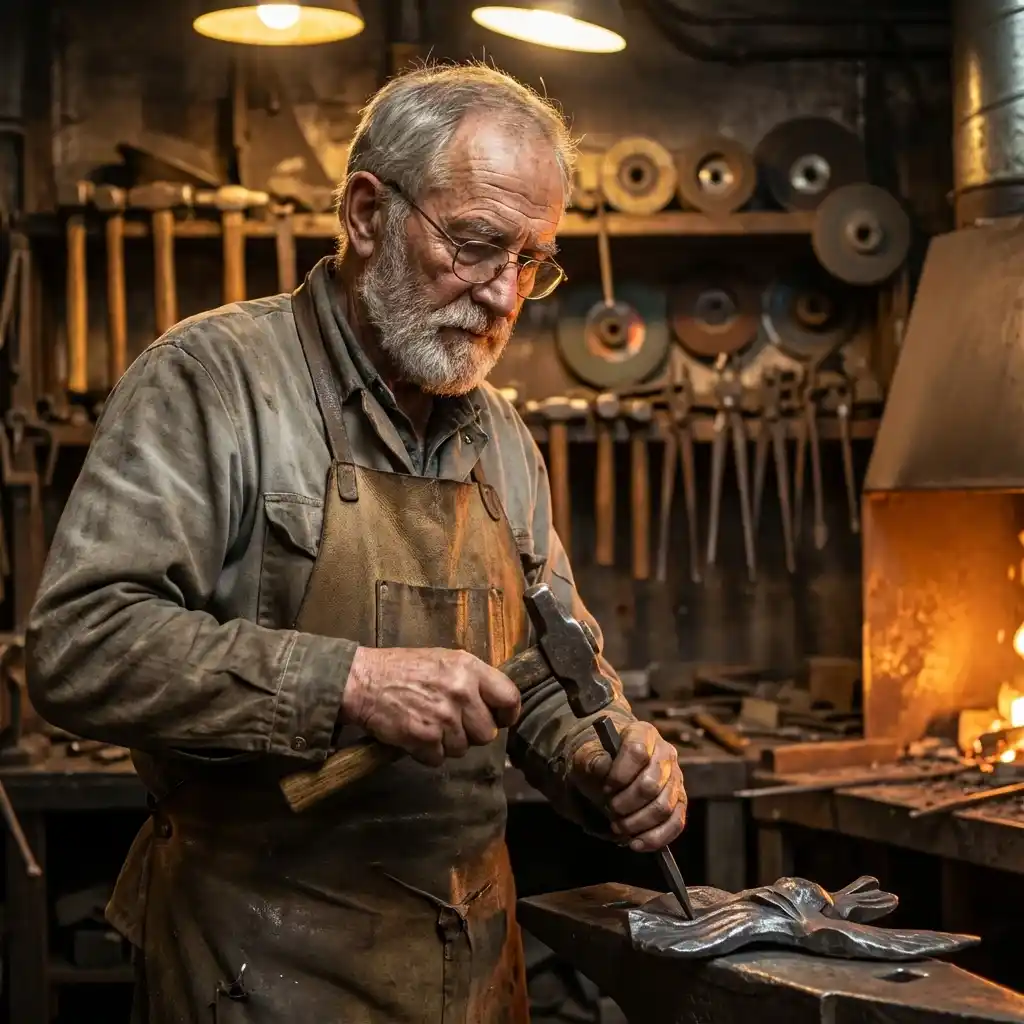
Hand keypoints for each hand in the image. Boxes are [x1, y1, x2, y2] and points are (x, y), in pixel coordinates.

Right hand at [342, 647, 520, 766]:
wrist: (363, 681)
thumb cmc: (402, 669)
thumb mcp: (443, 660)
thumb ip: (471, 678)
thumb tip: (495, 702)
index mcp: (469, 669)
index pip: (509, 698)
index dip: (508, 714)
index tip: (501, 719)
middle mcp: (461, 692)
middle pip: (487, 733)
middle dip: (471, 733)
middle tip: (453, 723)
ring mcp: (443, 717)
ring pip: (462, 749)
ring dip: (447, 743)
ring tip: (429, 724)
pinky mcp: (424, 738)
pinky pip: (438, 758)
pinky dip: (427, 753)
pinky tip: (416, 735)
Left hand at [572, 721, 686, 851]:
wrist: (611, 772)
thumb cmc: (601, 762)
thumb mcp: (587, 757)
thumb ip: (592, 760)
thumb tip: (603, 767)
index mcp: (643, 733)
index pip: (638, 751)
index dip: (620, 774)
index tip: (606, 788)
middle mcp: (665, 753)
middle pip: (651, 784)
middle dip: (627, 803)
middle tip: (611, 810)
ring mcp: (676, 778)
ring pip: (663, 806)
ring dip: (638, 823)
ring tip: (618, 826)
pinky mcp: (679, 801)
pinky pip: (676, 823)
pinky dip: (656, 838)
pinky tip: (636, 843)